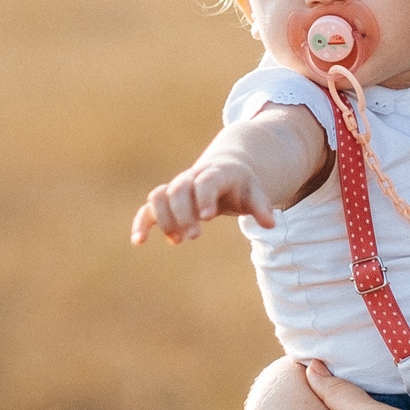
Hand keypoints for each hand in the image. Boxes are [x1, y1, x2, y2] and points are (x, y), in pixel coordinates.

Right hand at [130, 158, 273, 244]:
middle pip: (179, 190)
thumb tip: (271, 223)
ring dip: (162, 218)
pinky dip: (142, 222)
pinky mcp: (166, 201)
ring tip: (176, 241)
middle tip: (193, 237)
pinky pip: (148, 208)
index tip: (207, 218)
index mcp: (217, 174)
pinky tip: (139, 242)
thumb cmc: (242, 185)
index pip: (207, 181)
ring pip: (159, 196)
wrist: (226, 168)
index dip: (205, 197)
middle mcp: (192, 178)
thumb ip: (260, 206)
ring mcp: (177, 188)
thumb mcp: (255, 192)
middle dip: (183, 214)